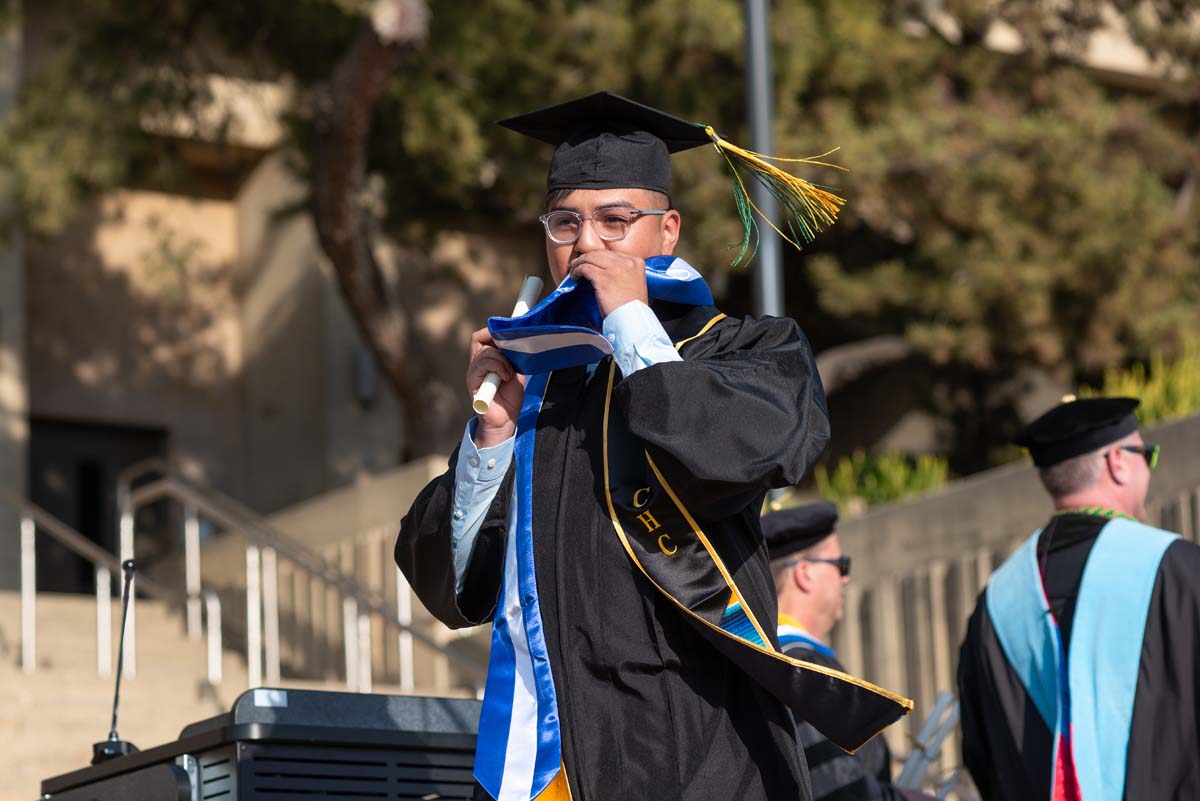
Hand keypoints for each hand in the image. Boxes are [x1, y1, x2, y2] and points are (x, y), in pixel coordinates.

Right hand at [466, 327, 523, 446]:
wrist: (506, 420)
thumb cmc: (509, 397)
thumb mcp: (515, 371)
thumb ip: (512, 356)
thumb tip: (516, 340)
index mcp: (485, 360)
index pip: (481, 336)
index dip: (492, 332)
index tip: (509, 337)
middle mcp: (476, 364)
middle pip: (480, 339)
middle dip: (499, 344)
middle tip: (511, 357)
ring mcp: (472, 373)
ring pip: (484, 352)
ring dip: (502, 360)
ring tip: (509, 373)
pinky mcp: (472, 382)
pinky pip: (482, 365)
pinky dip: (498, 367)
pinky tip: (505, 377)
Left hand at [569, 250, 648, 317]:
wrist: (633, 320)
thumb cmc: (633, 308)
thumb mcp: (635, 283)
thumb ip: (625, 273)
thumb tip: (607, 270)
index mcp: (636, 262)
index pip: (612, 254)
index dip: (599, 258)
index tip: (592, 262)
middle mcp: (626, 262)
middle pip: (600, 253)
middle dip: (587, 258)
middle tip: (578, 264)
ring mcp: (614, 269)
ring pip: (590, 258)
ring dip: (579, 263)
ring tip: (574, 270)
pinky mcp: (603, 278)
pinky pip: (585, 268)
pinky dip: (577, 271)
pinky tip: (575, 277)